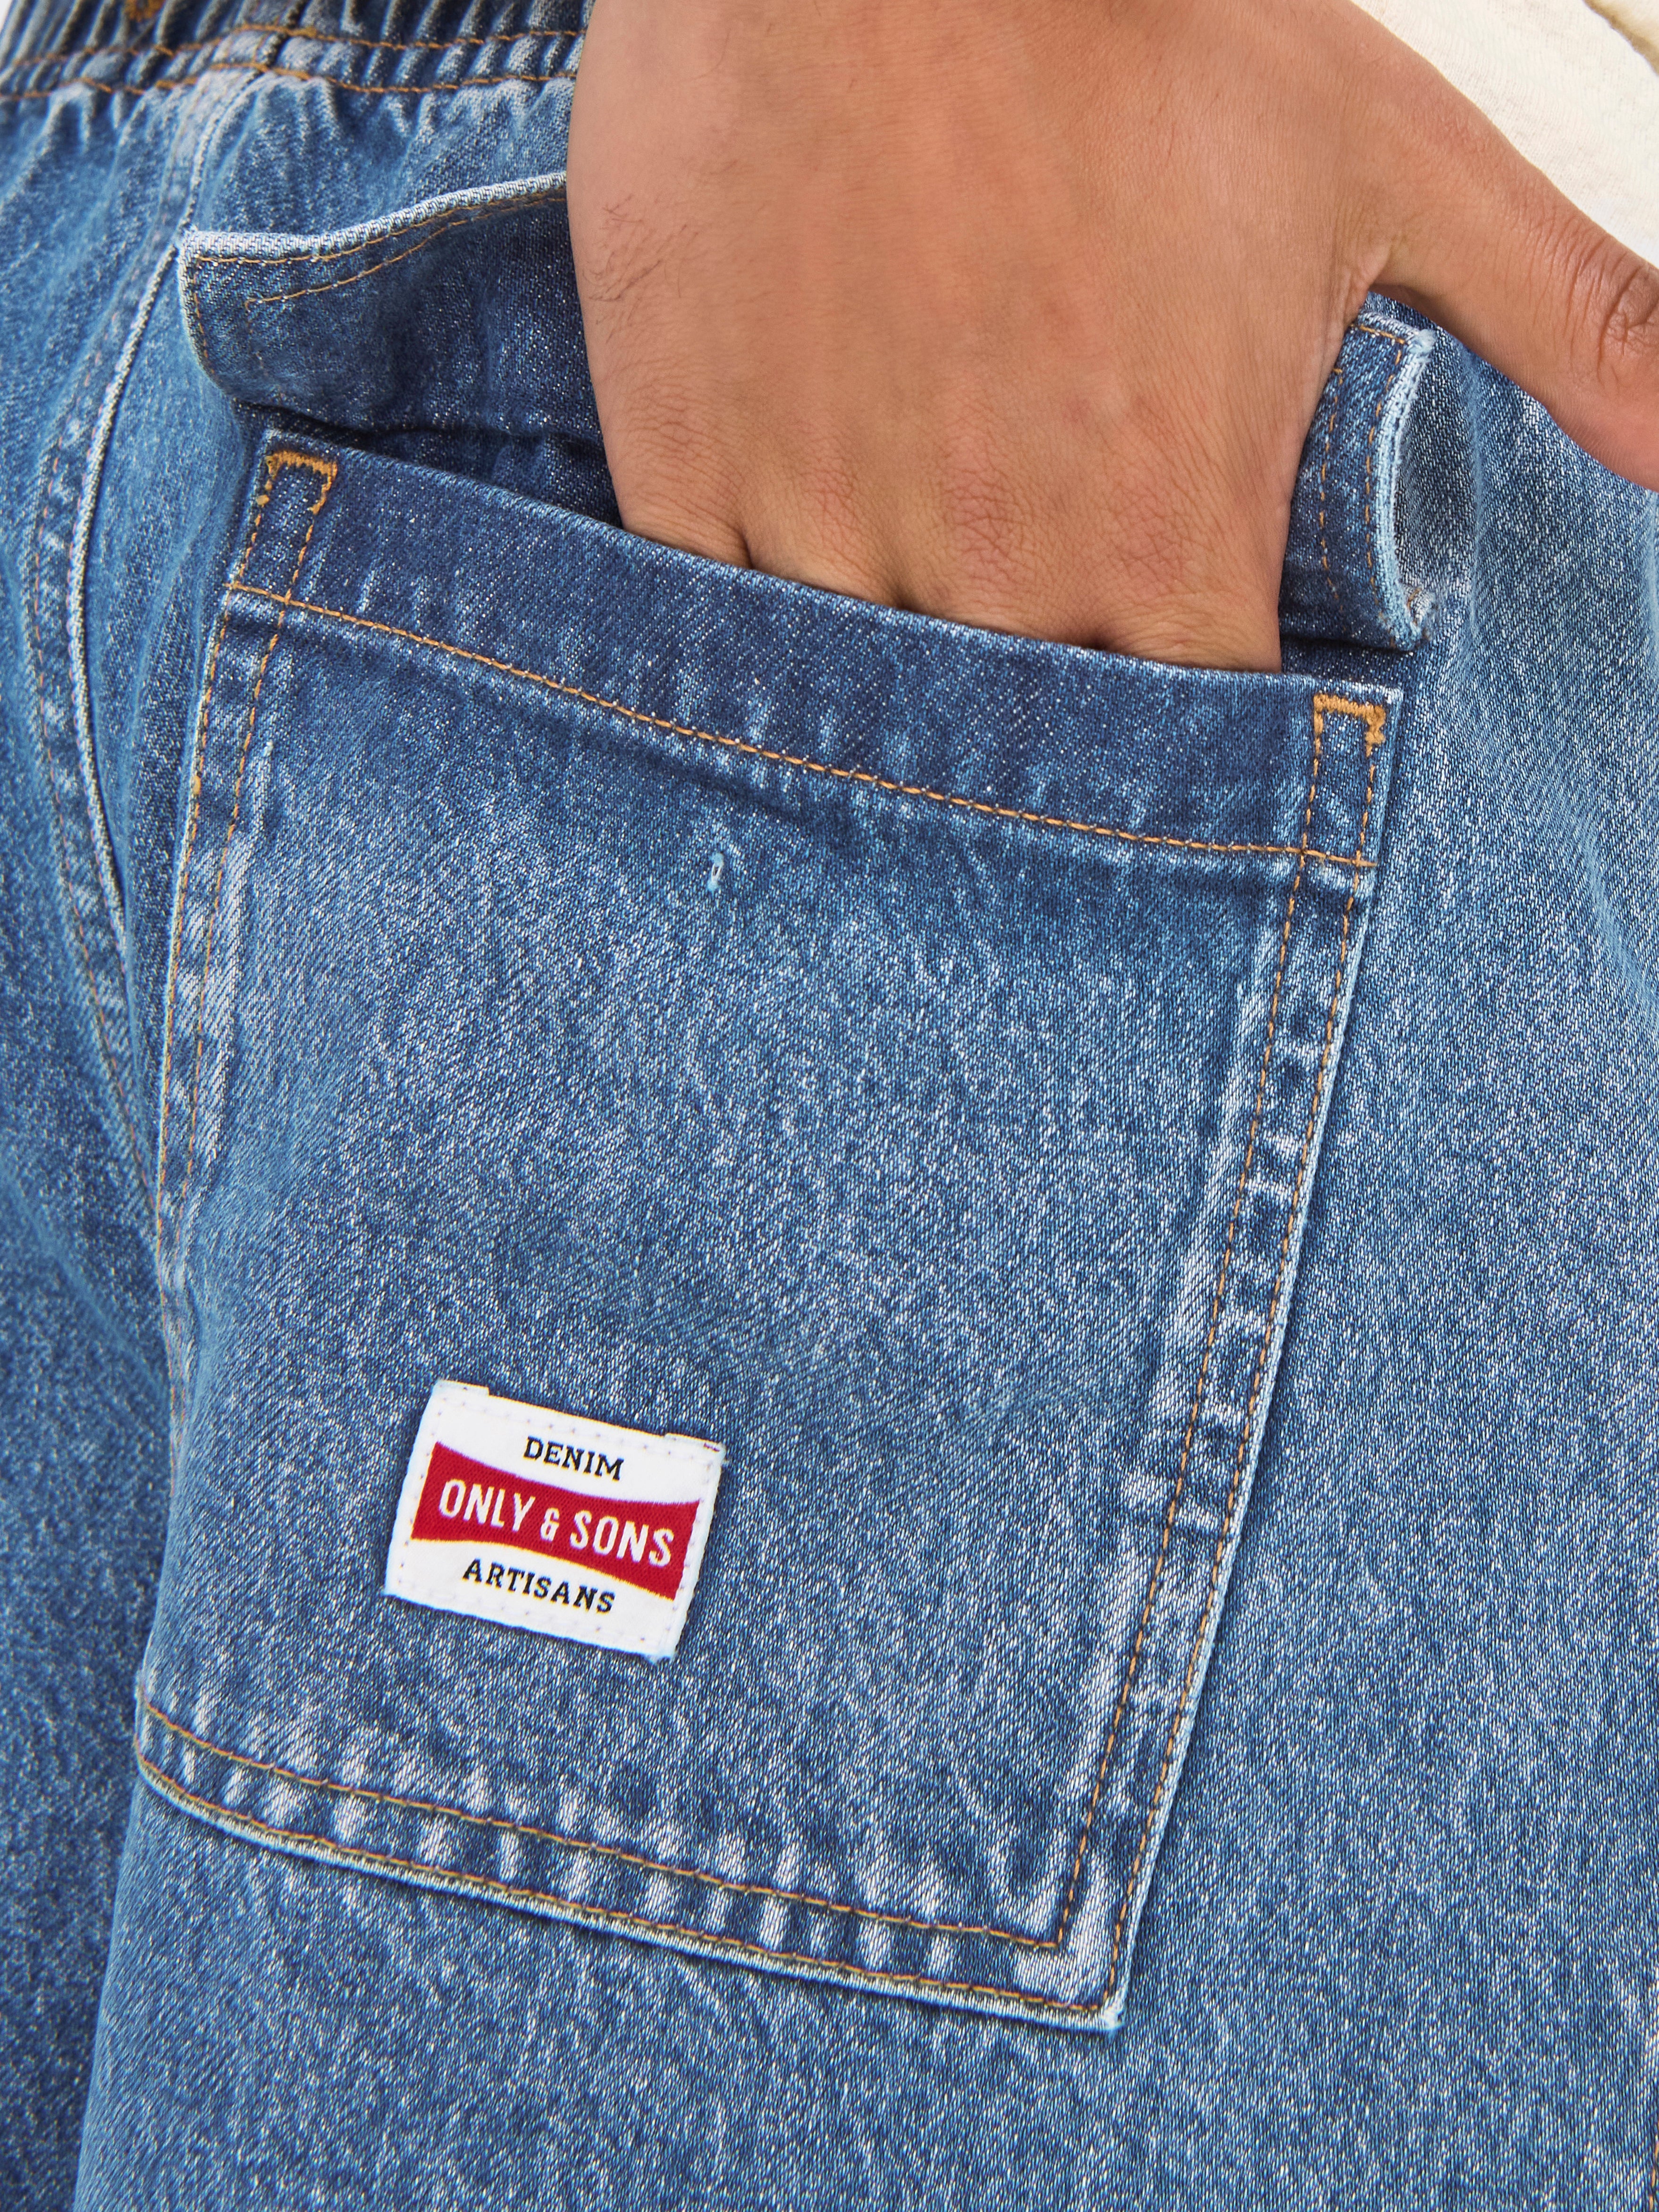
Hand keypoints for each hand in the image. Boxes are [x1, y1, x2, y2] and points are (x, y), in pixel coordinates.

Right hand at [567, 0, 1658, 671]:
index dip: (1187, 729)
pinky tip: (800, 528)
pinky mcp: (691, 476)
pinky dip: (755, 616)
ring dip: (898, 671)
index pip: (1192, 755)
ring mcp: (821, 535)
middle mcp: (991, 571)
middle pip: (1023, 755)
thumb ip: (1559, 320)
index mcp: (1162, 533)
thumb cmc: (1140, 21)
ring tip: (917, 554)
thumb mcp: (1391, 159)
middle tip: (1030, 589)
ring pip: (864, 711)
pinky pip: (713, 628)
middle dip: (1040, 712)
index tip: (1169, 665)